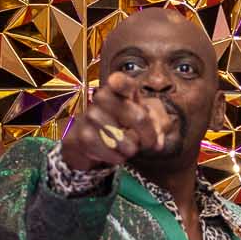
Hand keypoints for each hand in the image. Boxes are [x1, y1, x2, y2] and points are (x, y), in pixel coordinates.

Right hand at [58, 71, 172, 171]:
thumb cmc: (125, 122)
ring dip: (131, 149)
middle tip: (149, 142)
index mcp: (119, 88)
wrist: (92, 138)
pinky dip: (118, 158)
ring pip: (124, 139)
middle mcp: (102, 97)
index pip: (120, 81)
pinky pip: (111, 153)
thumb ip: (158, 125)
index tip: (120, 86)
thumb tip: (158, 142)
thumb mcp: (146, 117)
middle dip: (149, 135)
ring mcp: (90, 116)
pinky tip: (115, 152)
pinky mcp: (83, 136)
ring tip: (128, 146)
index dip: (122, 84)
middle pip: (139, 117)